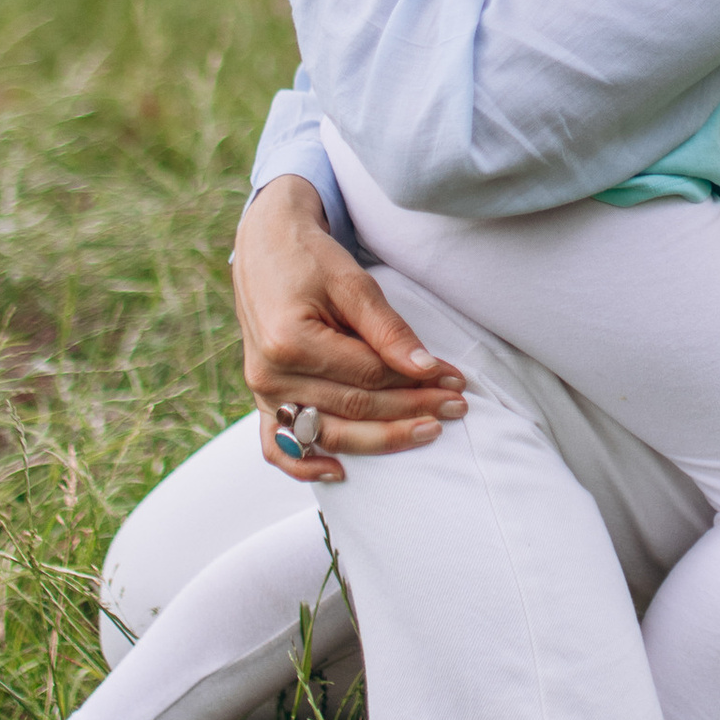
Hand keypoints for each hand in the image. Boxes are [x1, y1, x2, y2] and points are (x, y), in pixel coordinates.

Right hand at [233, 175, 465, 474]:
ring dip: (381, 440)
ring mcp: (262, 391)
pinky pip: (278, 445)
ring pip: (328, 433)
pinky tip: (342, 472)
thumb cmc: (311, 259)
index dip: (416, 380)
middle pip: (354, 408)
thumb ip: (387, 330)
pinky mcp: (261, 398)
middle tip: (457, 406)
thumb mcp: (353, 282)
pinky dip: (305, 466)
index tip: (456, 378)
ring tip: (428, 431)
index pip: (368, 375)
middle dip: (411, 409)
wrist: (265, 247)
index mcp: (289, 341)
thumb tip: (426, 368)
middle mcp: (270, 373)